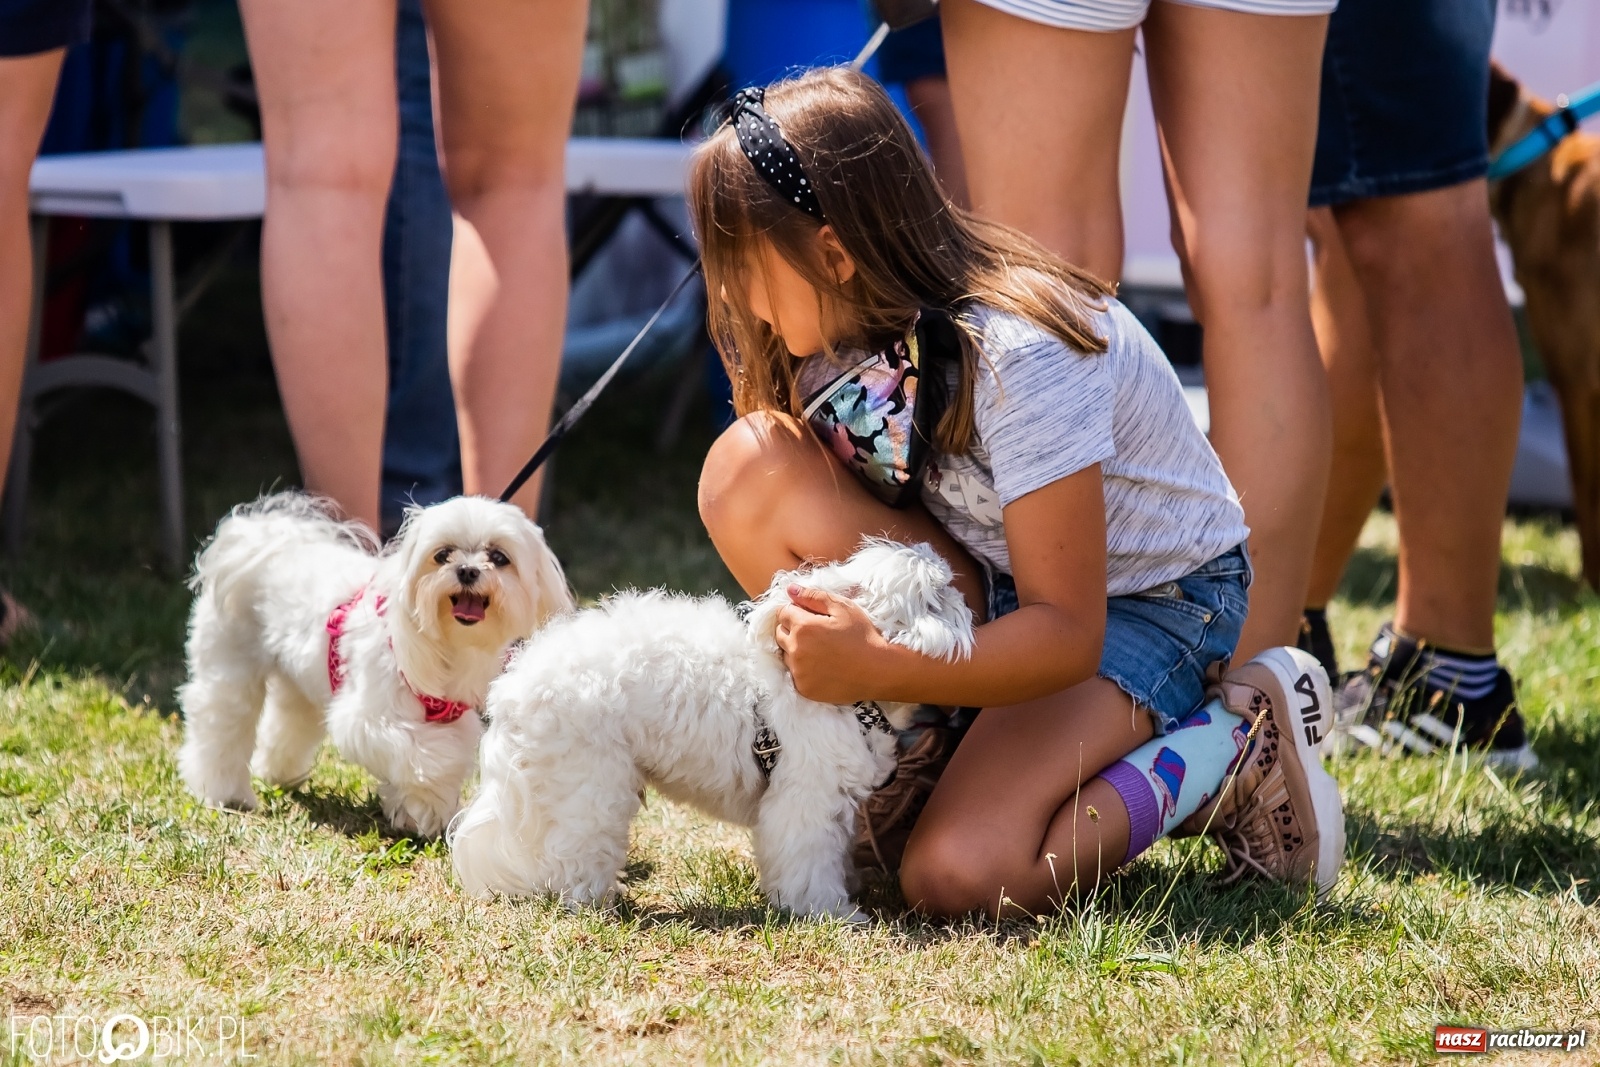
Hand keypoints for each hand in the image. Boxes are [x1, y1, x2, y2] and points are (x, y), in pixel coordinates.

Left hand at [773, 584, 893, 703]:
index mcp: (803, 627)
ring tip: (821, 651)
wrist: (878, 671)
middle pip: (780, 633)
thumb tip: (790, 589)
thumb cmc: (863, 636)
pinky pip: (795, 674)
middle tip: (817, 633)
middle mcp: (795, 650)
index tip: (812, 616)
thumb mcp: (843, 608)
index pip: (783, 613)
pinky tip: (822, 666)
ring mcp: (798, 671)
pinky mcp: (803, 688)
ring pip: (786, 654)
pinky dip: (803, 669)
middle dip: (793, 629)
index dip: (797, 611)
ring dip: (796, 649)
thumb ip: (813, 596)